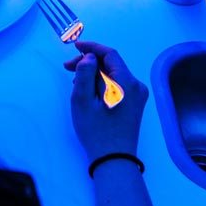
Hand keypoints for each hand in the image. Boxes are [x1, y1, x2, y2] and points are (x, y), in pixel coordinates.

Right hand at [63, 41, 148, 163]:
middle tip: (67, 68)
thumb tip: (89, 57)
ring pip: (113, 74)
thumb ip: (85, 74)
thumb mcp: (83, 100)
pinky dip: (102, 82)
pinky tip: (88, 91)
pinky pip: (117, 84)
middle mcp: (136, 86)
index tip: (75, 47)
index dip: (92, 47)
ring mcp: (137, 95)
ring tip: (75, 83)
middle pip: (111, 64)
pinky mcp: (134, 104)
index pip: (110, 54)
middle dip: (89, 62)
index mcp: (126, 82)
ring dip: (94, 73)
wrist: (113, 159)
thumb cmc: (96, 130)